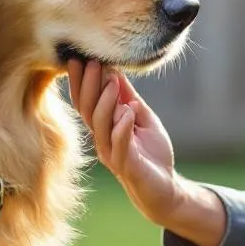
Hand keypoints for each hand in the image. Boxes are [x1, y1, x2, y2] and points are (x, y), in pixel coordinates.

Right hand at [66, 59, 180, 222]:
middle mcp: (102, 140)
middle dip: (88, 85)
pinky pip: (120, 146)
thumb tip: (116, 70)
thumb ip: (128, 97)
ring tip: (113, 81)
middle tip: (92, 61)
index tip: (80, 57)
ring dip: (106, 102)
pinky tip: (128, 111)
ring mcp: (113, 154)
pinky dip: (122, 127)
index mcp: (104, 128)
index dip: (80, 81)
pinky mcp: (128, 167)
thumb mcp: (142, 118)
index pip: (86, 101)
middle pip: (88, 111)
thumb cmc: (151, 153)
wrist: (164, 188)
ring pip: (100, 126)